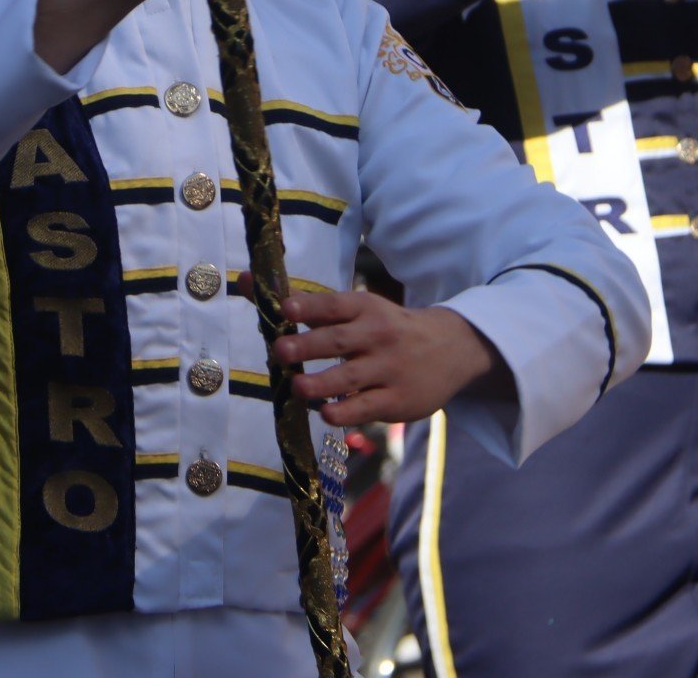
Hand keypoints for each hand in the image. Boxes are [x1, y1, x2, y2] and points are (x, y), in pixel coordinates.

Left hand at [273, 291, 499, 426]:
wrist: (451, 349)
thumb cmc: (385, 328)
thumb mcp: (356, 310)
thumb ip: (304, 303)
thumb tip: (245, 282)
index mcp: (364, 309)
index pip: (334, 305)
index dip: (309, 306)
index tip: (284, 308)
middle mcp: (377, 336)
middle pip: (338, 341)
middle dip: (308, 346)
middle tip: (279, 351)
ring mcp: (388, 369)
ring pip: (350, 378)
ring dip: (321, 383)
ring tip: (296, 388)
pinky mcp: (397, 400)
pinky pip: (367, 407)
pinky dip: (346, 412)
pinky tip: (326, 414)